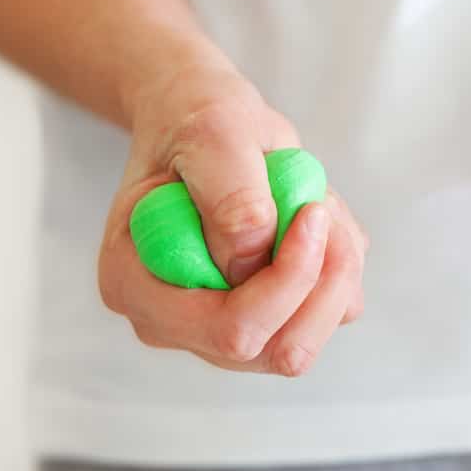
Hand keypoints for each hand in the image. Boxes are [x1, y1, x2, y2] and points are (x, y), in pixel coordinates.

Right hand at [99, 55, 367, 375]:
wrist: (199, 123)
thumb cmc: (193, 121)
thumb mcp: (210, 131)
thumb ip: (230, 194)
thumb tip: (253, 257)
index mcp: (133, 286)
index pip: (226, 329)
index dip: (285, 282)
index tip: (312, 211)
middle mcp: (170, 322)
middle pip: (273, 350)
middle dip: (319, 281)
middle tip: (322, 206)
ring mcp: (213, 327)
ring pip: (305, 340)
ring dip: (332, 271)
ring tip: (312, 204)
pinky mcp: (259, 318)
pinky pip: (326, 317)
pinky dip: (338, 267)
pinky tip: (309, 220)